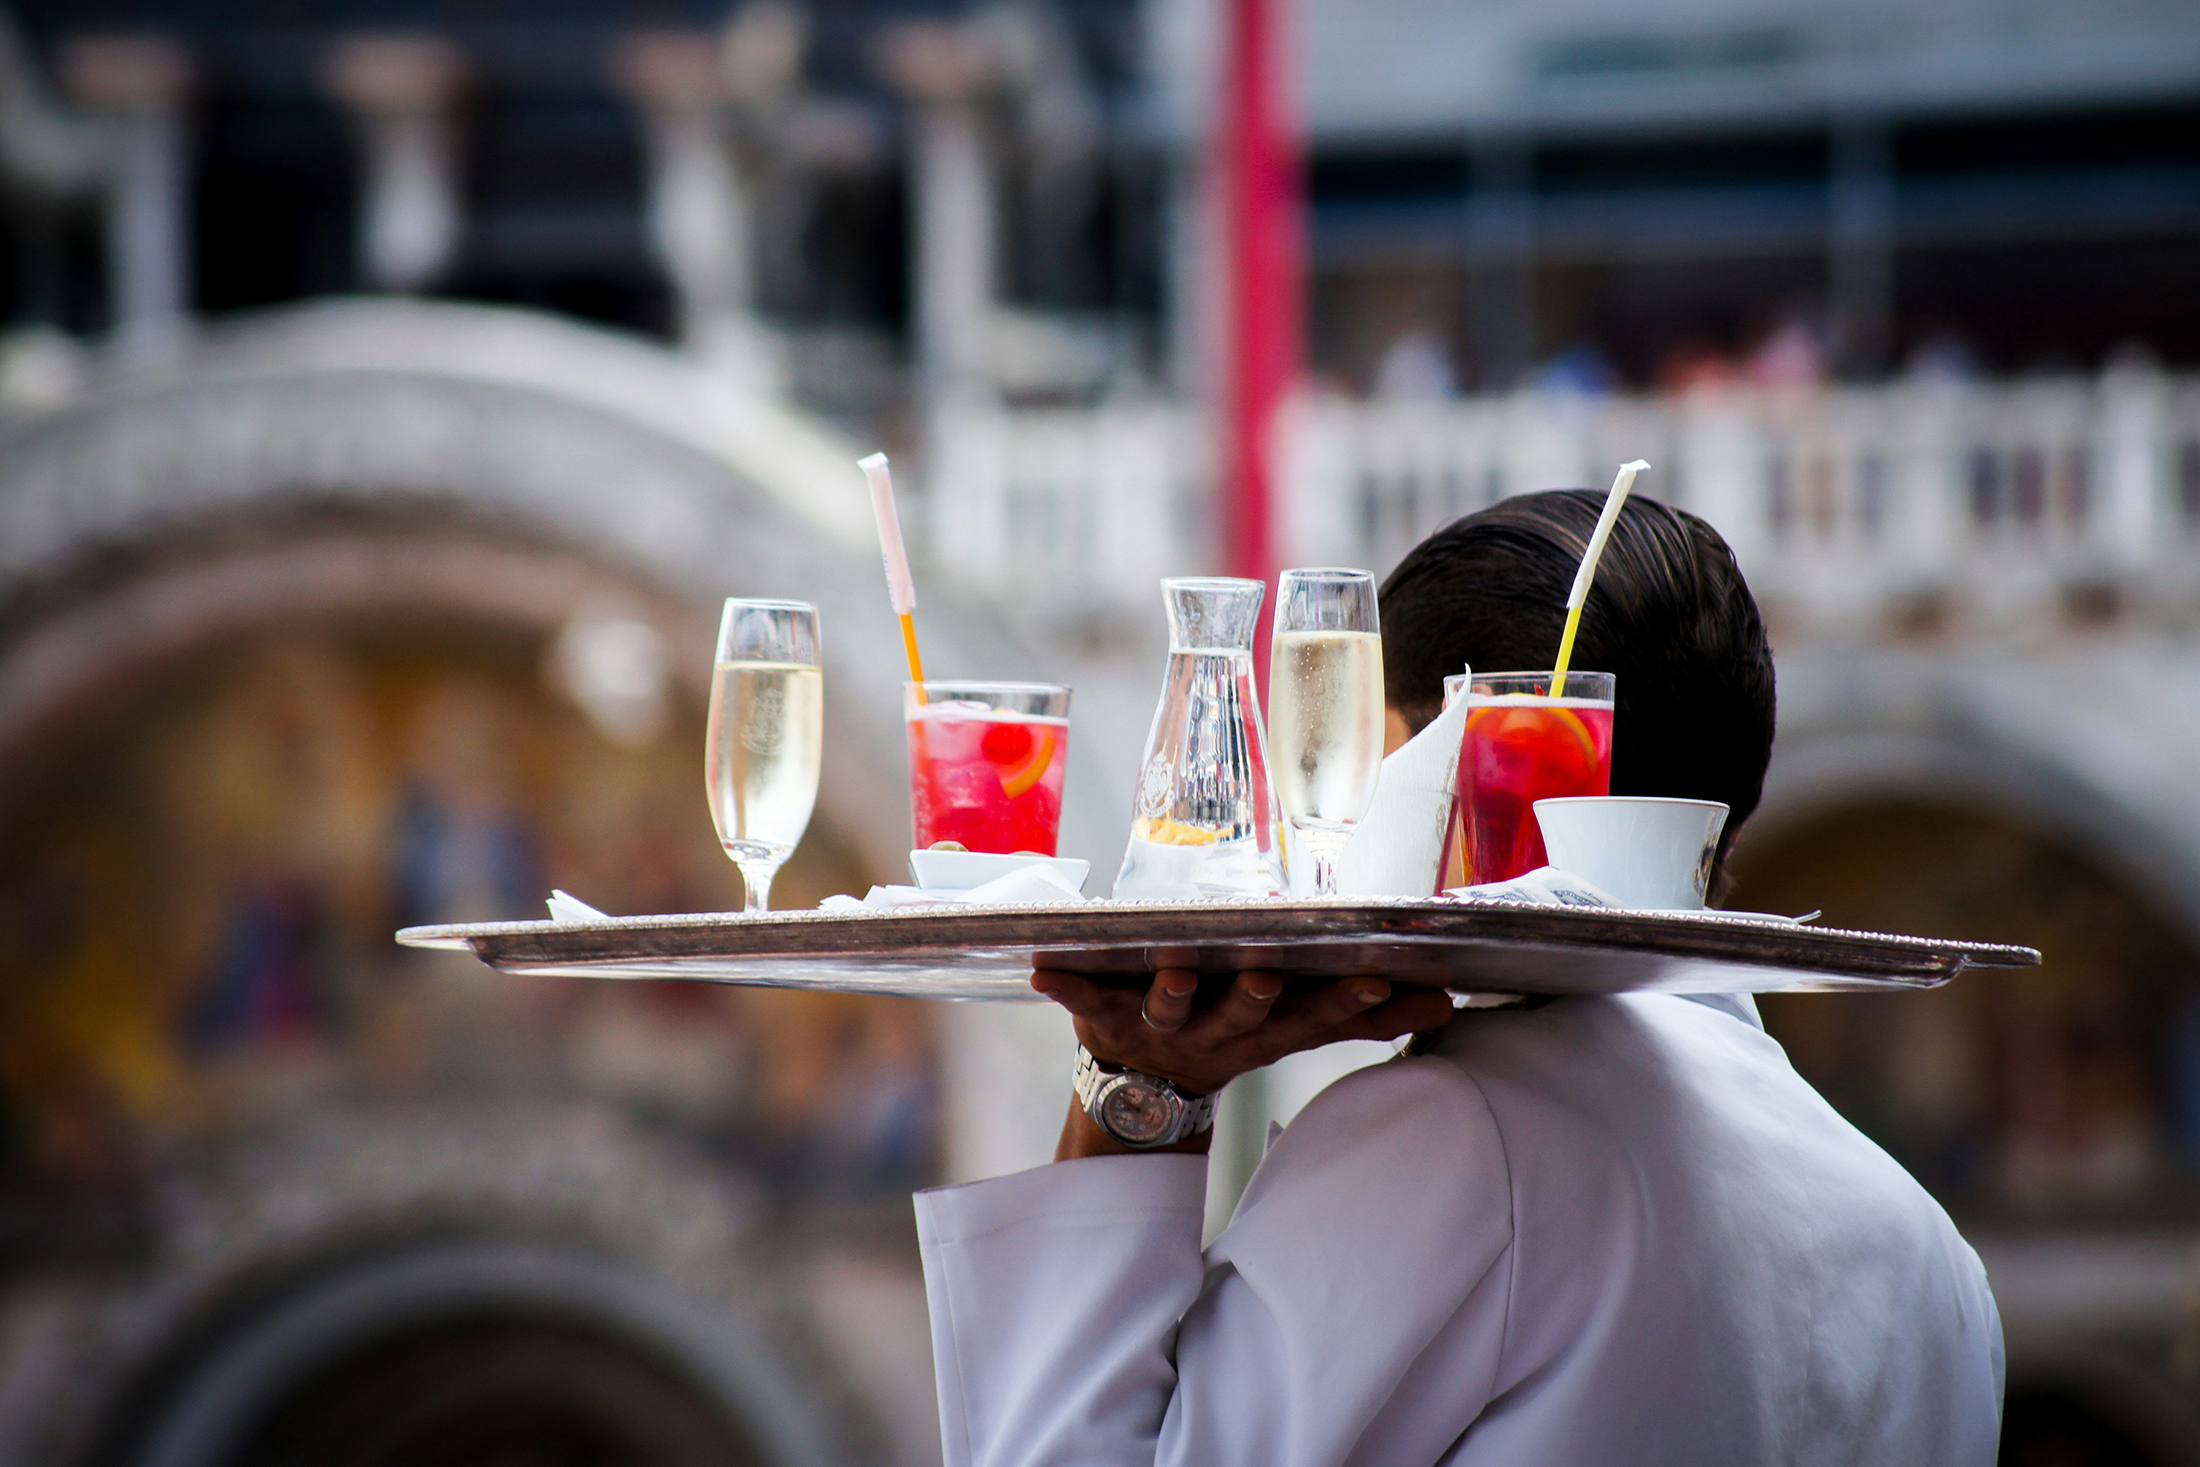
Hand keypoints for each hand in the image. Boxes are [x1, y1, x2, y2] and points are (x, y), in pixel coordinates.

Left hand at [1032, 967, 1456, 1150]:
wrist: (1142, 1093)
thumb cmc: (1230, 1034)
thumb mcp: (1296, 1028)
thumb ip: (1363, 1014)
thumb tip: (1445, 1001)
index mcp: (1263, 1032)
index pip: (1312, 1018)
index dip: (1343, 1004)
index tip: (1376, 983)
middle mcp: (1214, 1032)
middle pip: (1241, 1016)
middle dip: (1255, 997)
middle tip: (1267, 975)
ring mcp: (1159, 1026)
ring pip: (1170, 1007)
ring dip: (1172, 990)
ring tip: (1175, 969)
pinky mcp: (1105, 1017)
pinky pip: (1083, 1000)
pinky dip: (1064, 986)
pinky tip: (1043, 967)